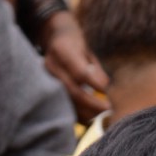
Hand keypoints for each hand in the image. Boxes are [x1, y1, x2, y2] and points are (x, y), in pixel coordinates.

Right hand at [42, 11, 108, 125]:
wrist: (54, 37)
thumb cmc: (76, 44)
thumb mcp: (88, 51)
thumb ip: (96, 69)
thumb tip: (106, 87)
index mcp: (62, 51)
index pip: (79, 72)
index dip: (94, 84)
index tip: (107, 91)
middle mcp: (52, 65)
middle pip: (72, 90)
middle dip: (92, 103)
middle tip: (108, 109)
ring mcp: (47, 78)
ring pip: (66, 101)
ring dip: (85, 112)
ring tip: (101, 115)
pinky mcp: (46, 88)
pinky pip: (62, 106)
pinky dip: (76, 114)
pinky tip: (89, 118)